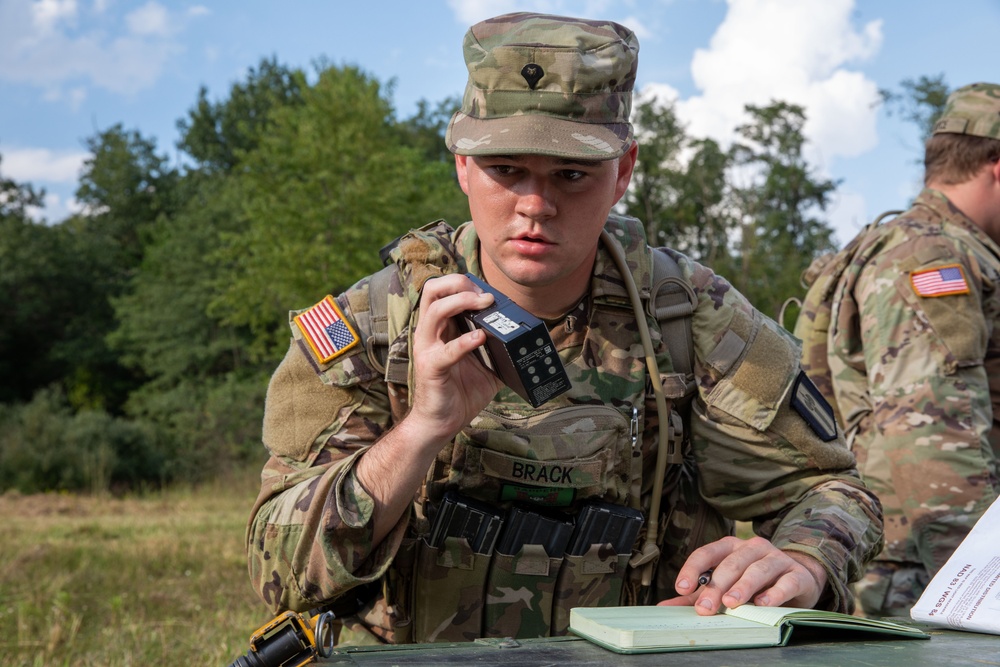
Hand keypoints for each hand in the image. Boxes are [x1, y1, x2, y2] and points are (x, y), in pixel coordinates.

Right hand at [357, 274, 502, 545]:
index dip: (465, 282)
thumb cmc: (459, 393)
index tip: (489, 291)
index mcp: (440, 328)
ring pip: (435, 310)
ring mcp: (427, 349)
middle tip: (485, 295)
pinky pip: (446, 350)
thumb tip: (529, 342)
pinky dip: (465, 341)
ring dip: (463, 302)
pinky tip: (481, 338)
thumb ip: (499, 350)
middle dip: (460, 283)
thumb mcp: (485, 366)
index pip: (443, 290)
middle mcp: (429, 333)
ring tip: (485, 305)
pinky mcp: (431, 368)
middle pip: (432, 289)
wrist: (440, 424)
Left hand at [657, 536, 827, 614]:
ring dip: (743, 586)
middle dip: (716, 585)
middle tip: (705, 607)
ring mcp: (776, 558)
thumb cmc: (756, 582)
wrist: (799, 579)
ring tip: (731, 603)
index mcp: (731, 547)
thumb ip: (697, 594)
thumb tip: (665, 607)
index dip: (693, 568)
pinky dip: (774, 593)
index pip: (707, 552)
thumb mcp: (725, 585)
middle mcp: (753, 547)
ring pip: (757, 569)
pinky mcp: (797, 575)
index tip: (681, 587)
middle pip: (731, 563)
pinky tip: (763, 604)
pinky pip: (786, 582)